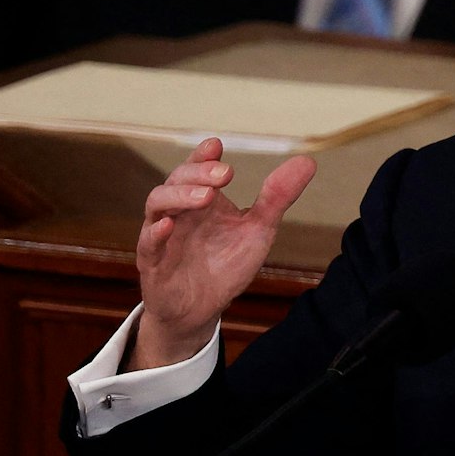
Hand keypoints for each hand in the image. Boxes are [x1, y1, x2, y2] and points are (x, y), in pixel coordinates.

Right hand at [127, 137, 316, 368]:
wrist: (201, 309)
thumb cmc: (225, 265)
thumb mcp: (257, 230)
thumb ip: (277, 198)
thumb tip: (307, 162)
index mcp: (201, 199)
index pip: (197, 168)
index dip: (203, 156)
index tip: (217, 146)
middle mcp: (178, 211)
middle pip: (177, 180)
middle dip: (199, 173)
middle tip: (226, 174)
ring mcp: (161, 235)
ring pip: (157, 204)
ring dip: (179, 196)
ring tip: (205, 196)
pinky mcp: (152, 263)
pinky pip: (147, 244)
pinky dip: (155, 233)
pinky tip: (168, 226)